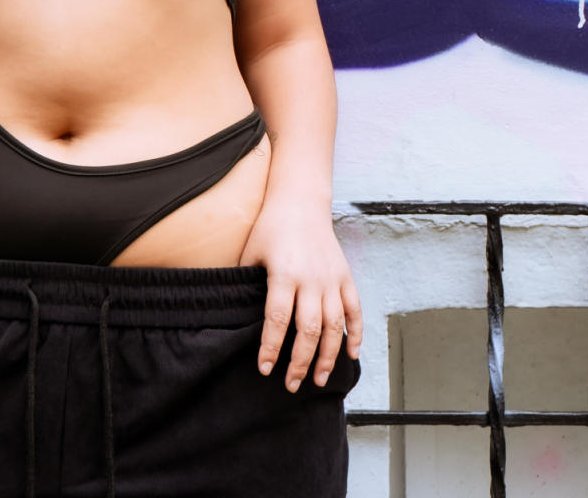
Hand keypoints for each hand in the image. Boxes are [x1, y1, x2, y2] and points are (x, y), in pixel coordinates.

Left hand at [238, 196, 361, 391]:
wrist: (300, 202)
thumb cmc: (269, 229)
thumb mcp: (251, 253)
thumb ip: (245, 284)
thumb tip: (231, 317)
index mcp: (284, 273)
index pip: (278, 319)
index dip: (271, 347)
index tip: (264, 369)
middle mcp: (312, 279)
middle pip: (309, 329)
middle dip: (300, 361)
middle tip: (291, 385)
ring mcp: (332, 279)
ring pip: (334, 325)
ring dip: (328, 356)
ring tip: (318, 379)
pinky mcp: (345, 276)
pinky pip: (354, 310)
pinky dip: (356, 334)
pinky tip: (351, 355)